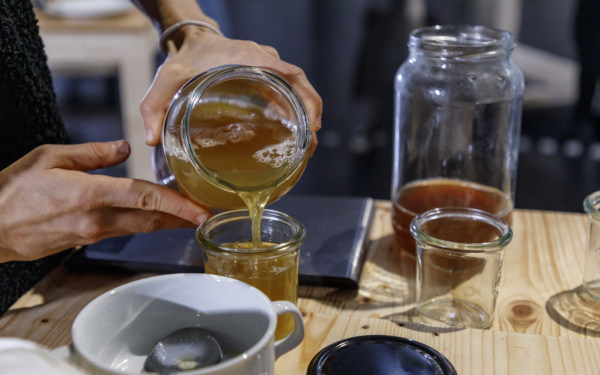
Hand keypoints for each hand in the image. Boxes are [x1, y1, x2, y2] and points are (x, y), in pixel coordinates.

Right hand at [0, 140, 209, 261]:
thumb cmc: (13, 190)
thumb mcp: (50, 157)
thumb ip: (92, 153)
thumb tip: (123, 148)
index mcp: (90, 194)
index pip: (145, 198)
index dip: (178, 204)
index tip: (201, 210)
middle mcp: (96, 219)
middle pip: (151, 219)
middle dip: (183, 217)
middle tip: (206, 212)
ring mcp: (92, 234)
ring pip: (140, 228)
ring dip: (167, 222)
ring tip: (188, 213)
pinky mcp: (85, 241)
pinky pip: (123, 232)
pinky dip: (143, 224)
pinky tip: (152, 217)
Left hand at [139, 28, 321, 154]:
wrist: (191, 40)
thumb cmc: (184, 57)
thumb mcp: (167, 76)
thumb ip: (154, 105)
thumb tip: (152, 140)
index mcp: (250, 57)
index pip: (291, 74)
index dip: (305, 98)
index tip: (309, 124)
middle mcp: (265, 61)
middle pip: (300, 85)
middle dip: (310, 114)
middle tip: (308, 144)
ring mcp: (267, 68)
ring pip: (298, 89)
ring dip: (307, 114)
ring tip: (305, 146)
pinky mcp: (265, 77)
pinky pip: (288, 91)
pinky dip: (295, 110)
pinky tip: (293, 134)